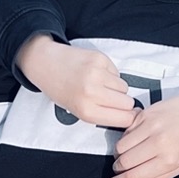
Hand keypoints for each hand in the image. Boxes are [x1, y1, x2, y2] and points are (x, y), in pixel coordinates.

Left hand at [15, 35, 135, 128]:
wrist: (48, 64)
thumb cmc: (63, 90)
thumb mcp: (78, 112)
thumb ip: (102, 115)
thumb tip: (130, 115)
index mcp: (86, 111)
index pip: (124, 118)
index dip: (129, 117)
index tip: (129, 115)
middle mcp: (92, 93)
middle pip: (128, 102)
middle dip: (122, 102)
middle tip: (109, 99)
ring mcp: (97, 74)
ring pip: (124, 87)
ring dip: (116, 88)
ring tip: (99, 85)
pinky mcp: (100, 59)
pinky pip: (117, 73)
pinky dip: (110, 74)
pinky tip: (96, 74)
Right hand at [109, 85, 178, 177]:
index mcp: (168, 160)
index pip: (133, 176)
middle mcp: (159, 142)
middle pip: (124, 162)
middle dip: (118, 169)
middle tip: (120, 169)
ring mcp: (151, 125)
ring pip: (120, 146)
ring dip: (120, 154)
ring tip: (127, 155)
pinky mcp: (146, 113)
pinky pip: (126, 131)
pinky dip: (126, 138)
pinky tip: (135, 140)